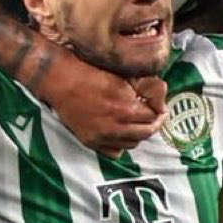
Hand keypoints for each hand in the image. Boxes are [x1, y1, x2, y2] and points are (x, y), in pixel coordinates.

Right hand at [24, 44, 166, 156]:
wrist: (61, 80)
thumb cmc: (90, 71)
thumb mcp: (121, 74)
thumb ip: (142, 86)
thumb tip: (160, 92)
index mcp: (126, 108)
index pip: (153, 117)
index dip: (159, 111)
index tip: (160, 107)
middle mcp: (116, 126)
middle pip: (146, 133)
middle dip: (154, 124)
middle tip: (155, 116)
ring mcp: (102, 136)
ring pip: (132, 144)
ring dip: (139, 134)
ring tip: (138, 123)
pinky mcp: (91, 141)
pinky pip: (114, 152)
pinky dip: (121, 144)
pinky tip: (121, 133)